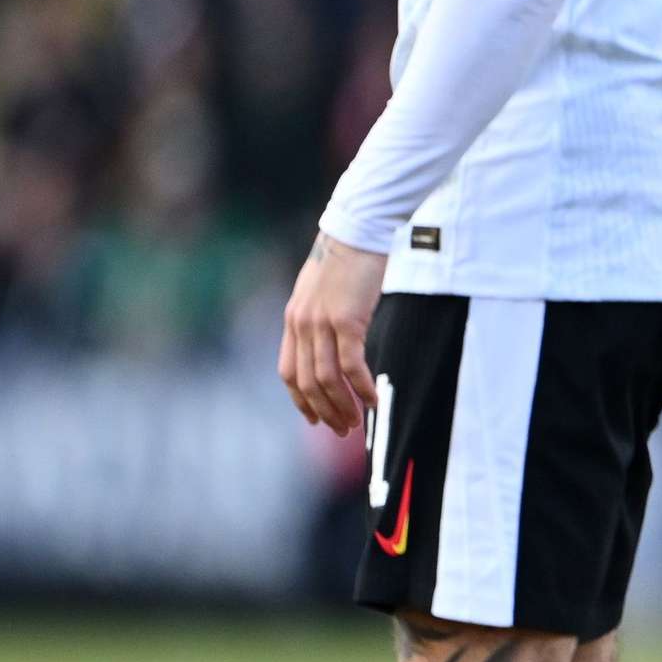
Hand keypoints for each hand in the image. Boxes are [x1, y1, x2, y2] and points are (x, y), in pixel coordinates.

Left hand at [277, 235, 388, 434]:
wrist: (357, 231)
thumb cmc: (348, 259)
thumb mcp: (323, 292)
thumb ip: (322, 317)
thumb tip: (333, 339)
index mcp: (293, 320)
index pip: (288, 372)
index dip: (301, 401)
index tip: (316, 419)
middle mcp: (301, 325)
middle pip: (307, 382)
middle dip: (325, 411)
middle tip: (344, 429)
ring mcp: (321, 323)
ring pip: (327, 379)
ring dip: (343, 405)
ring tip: (359, 421)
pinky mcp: (346, 320)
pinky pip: (351, 364)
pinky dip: (361, 386)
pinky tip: (373, 399)